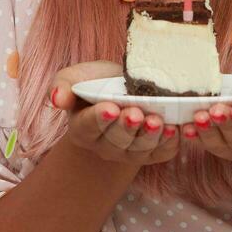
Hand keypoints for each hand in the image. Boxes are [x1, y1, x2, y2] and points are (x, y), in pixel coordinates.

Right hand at [48, 60, 178, 165]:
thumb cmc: (96, 83)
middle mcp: (104, 146)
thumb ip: (62, 85)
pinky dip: (168, 143)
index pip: (89, 126)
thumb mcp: (75, 77)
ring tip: (157, 121)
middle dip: (127, 127)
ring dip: (150, 137)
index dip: (99, 118)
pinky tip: (174, 129)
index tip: (110, 108)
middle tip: (136, 113)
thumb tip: (57, 98)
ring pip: (139, 150)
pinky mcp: (151, 153)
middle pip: (116, 140)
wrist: (121, 91)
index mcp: (82, 128)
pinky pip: (161, 153)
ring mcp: (128, 152)